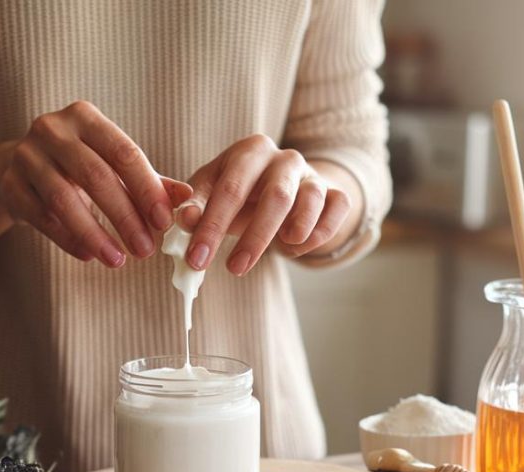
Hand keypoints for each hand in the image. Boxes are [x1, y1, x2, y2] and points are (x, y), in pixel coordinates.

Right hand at [0, 101, 187, 266]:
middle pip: (95, 176)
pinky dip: (67, 239)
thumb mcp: (116, 166)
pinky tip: (89, 255)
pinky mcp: (9, 185)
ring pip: (64, 200)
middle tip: (145, 250)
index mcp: (85, 117)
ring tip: (118, 260)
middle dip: (124, 217)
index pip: (124, 152)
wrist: (22, 167)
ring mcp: (26, 155)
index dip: (146, 189)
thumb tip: (187, 197)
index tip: (164, 222)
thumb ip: (151, 181)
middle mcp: (52, 129)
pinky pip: (41, 217)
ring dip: (95, 234)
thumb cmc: (81, 165)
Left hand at [179, 134, 351, 274]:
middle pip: (276, 197)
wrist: (281, 188)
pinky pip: (337, 209)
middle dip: (254, 238)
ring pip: (311, 201)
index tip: (197, 259)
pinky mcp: (334, 192)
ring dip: (295, 233)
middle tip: (234, 269)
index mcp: (249, 151)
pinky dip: (320, 234)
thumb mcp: (211, 194)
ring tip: (279, 252)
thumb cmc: (238, 193)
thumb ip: (195, 206)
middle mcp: (285, 158)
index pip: (230, 189)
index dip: (212, 226)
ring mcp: (313, 174)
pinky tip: (297, 247)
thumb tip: (186, 220)